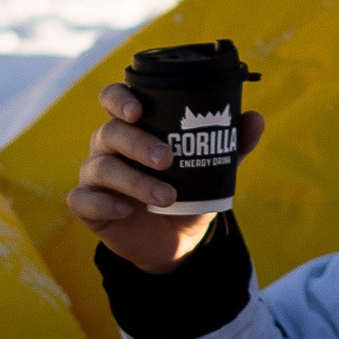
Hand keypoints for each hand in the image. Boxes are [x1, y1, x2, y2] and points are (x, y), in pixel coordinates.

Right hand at [68, 87, 265, 271]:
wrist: (176, 240)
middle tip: (168, 159)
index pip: (114, 98)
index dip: (120, 98)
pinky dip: (104, 202)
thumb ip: (230, 144)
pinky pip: (82, 199)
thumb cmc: (188, 191)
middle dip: (139, 143)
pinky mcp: (88, 205)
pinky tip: (127, 209)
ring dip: (135, 180)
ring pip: (101, 167)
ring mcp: (95, 175)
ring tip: (168, 197)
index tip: (138, 109)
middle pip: (110, 132)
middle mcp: (108, 145)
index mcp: (132, 126)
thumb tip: (255, 118)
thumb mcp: (211, 170)